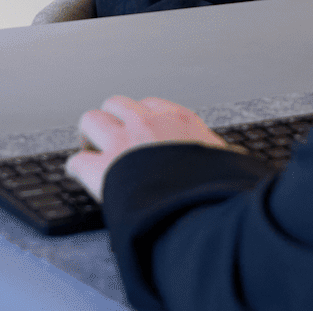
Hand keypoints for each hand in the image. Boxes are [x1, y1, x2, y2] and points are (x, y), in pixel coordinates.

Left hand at [64, 95, 230, 199]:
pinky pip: (76, 161)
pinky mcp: (102, 168)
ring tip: (92, 151)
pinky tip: (81, 176)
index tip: (141, 132)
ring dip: (90, 135)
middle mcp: (148, 122)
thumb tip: (236, 161)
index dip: (142, 119)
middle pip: (117, 104)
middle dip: (111, 120)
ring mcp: (123, 142)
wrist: (198, 206)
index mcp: (179, 119)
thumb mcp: (226, 161)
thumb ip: (219, 156)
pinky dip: (77, 168)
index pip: (151, 105)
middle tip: (111, 139)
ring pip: (91, 119)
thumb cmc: (216, 186)